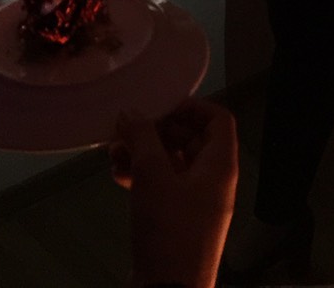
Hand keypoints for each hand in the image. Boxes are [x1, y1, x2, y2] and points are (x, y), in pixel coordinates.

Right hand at [110, 99, 237, 287]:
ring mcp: (195, 203)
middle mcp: (212, 181)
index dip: (191, 106)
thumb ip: (142, 137)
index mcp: (220, 166)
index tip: (160, 104)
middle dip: (157, 130)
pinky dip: (141, 176)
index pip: (217, 119)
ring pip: (171, 164)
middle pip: (190, 139)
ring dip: (143, 153)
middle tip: (128, 127)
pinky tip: (117, 174)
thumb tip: (131, 112)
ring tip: (114, 150)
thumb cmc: (169, 229)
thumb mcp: (153, 176)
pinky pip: (161, 187)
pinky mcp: (175, 222)